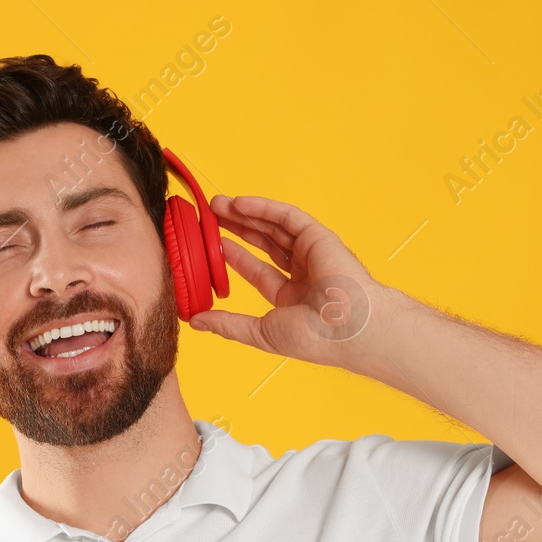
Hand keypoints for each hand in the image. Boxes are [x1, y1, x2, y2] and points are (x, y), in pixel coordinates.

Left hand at [188, 194, 394, 365]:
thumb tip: (195, 322)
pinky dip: (263, 207)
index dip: (235, 257)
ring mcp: (312, 253)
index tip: (213, 245)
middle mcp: (304, 273)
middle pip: (264, 243)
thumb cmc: (312, 337)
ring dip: (245, 214)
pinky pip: (287, 216)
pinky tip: (240, 204)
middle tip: (210, 217)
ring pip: (273, 227)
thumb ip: (228, 325)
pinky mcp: (318, 236)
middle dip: (237, 228)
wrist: (346, 326)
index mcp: (294, 297)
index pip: (258, 271)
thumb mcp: (260, 333)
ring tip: (217, 204)